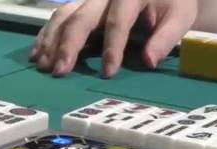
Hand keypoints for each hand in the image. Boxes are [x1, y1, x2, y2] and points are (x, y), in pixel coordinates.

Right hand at [31, 0, 197, 77]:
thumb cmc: (171, 5)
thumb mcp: (179, 17)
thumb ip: (165, 38)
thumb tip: (149, 61)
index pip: (117, 20)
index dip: (112, 47)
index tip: (108, 73)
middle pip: (82, 17)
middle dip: (69, 45)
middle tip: (60, 71)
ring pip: (64, 16)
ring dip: (51, 42)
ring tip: (44, 66)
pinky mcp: (80, 6)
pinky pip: (58, 18)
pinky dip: (45, 36)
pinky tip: (37, 55)